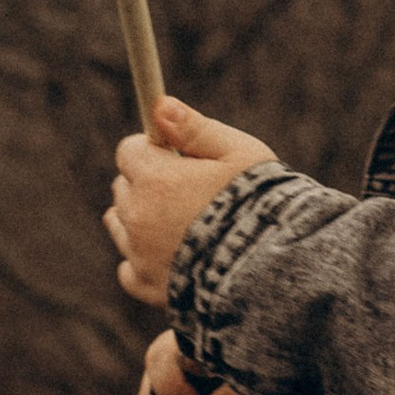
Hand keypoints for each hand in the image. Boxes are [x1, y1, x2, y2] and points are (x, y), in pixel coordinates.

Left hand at [104, 97, 277, 304]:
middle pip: (124, 187)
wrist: (273, 273)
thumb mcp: (239, 154)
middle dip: (147, 182)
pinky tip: (170, 253)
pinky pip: (128, 267)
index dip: (153, 148)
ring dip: (140, 218)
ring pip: (121, 225)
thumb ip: (196, 129)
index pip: (129, 151)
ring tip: (180, 221)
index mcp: (156, 180)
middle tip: (187, 189)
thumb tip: (160, 106)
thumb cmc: (263, 207)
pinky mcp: (147, 288)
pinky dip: (142, 259)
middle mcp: (138, 217)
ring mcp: (140, 255)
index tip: (174, 154)